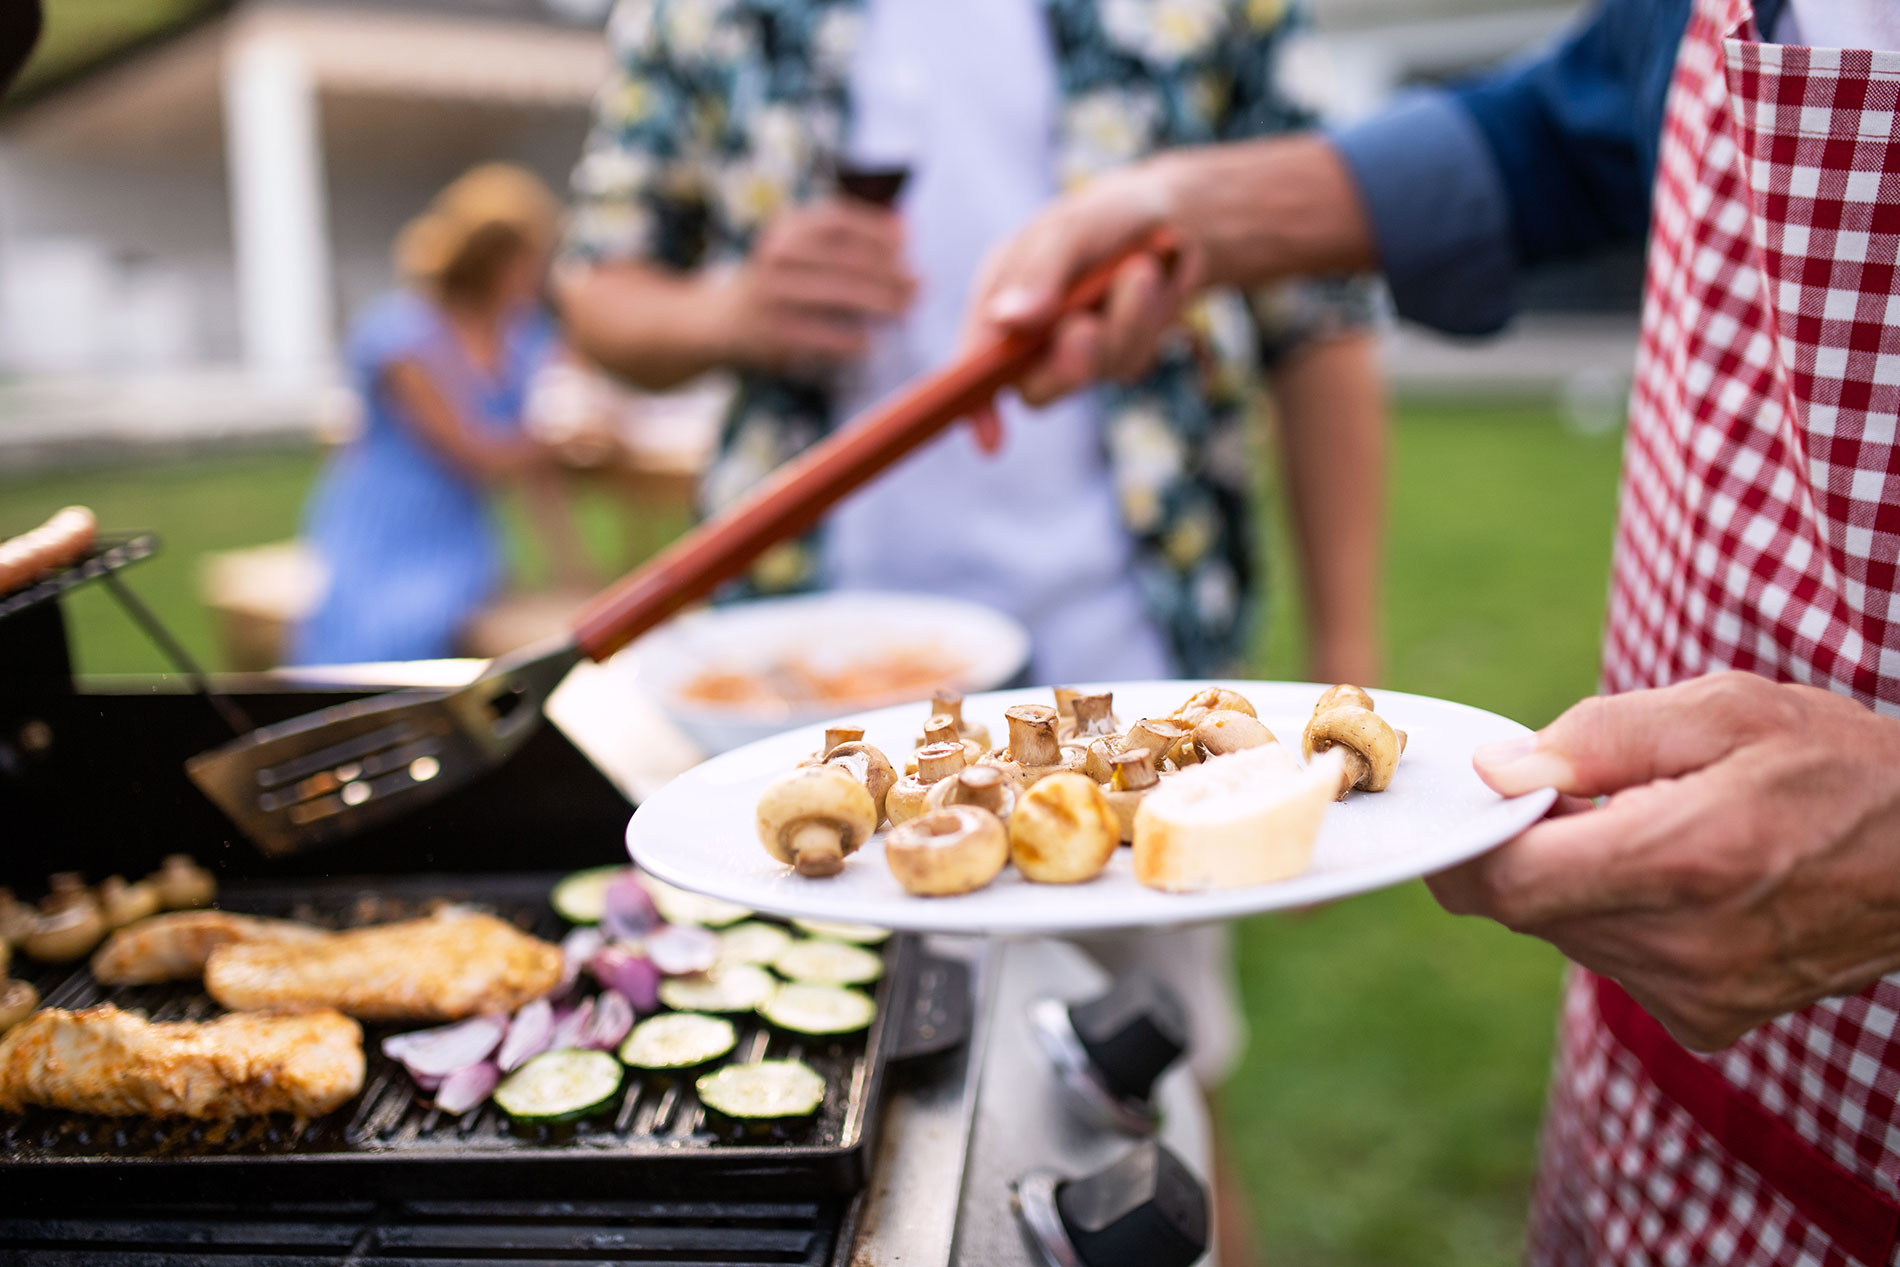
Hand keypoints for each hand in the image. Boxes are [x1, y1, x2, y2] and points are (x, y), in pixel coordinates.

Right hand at [711, 199, 914, 372]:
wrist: (718, 320)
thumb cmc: (780, 281)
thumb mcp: (801, 248)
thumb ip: (847, 238)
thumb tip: (905, 230)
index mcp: (785, 228)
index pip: (837, 219)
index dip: (876, 229)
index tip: (907, 242)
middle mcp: (775, 256)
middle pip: (844, 258)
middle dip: (889, 272)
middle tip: (919, 285)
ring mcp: (771, 294)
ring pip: (836, 294)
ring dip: (878, 303)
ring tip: (905, 310)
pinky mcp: (769, 332)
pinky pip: (818, 335)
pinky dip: (848, 340)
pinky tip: (870, 344)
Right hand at [965, 160, 1205, 410]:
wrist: (1174, 218)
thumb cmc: (1107, 216)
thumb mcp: (1071, 229)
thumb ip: (1040, 273)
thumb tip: (1007, 319)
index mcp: (1000, 295)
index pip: (976, 361)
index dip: (976, 404)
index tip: (991, 439)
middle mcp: (1030, 331)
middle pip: (1035, 386)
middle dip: (1068, 361)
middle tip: (1087, 326)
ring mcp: (1074, 349)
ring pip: (1091, 371)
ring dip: (1122, 322)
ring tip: (1141, 270)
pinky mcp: (1115, 356)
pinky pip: (1129, 360)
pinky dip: (1147, 320)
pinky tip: (1154, 283)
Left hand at [1426, 671, 1899, 1051]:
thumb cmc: (1839, 765)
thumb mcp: (1726, 710)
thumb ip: (1598, 738)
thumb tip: (1499, 772)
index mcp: (1683, 861)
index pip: (1510, 881)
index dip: (1468, 841)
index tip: (1473, 799)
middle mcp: (1684, 948)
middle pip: (1529, 905)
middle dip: (1528, 846)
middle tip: (1574, 789)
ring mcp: (1697, 996)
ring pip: (1566, 932)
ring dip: (1576, 877)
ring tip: (1649, 824)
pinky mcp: (1708, 1020)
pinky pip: (1614, 959)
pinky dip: (1618, 912)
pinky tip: (1679, 874)